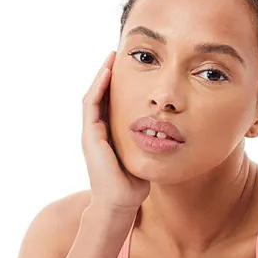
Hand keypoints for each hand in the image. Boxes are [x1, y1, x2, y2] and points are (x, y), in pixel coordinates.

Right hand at [82, 51, 150, 212]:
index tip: (131, 67)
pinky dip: (99, 87)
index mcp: (107, 136)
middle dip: (108, 74)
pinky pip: (92, 104)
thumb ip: (148, 144)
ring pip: (93, 96)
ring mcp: (91, 134)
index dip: (118, 85)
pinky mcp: (90, 136)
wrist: (119, 204)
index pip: (110, 104)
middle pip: (100, 95)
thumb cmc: (133, 187)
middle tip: (119, 53)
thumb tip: (166, 134)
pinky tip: (108, 72)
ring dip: (101, 74)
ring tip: (112, 56)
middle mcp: (96, 133)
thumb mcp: (143, 157)